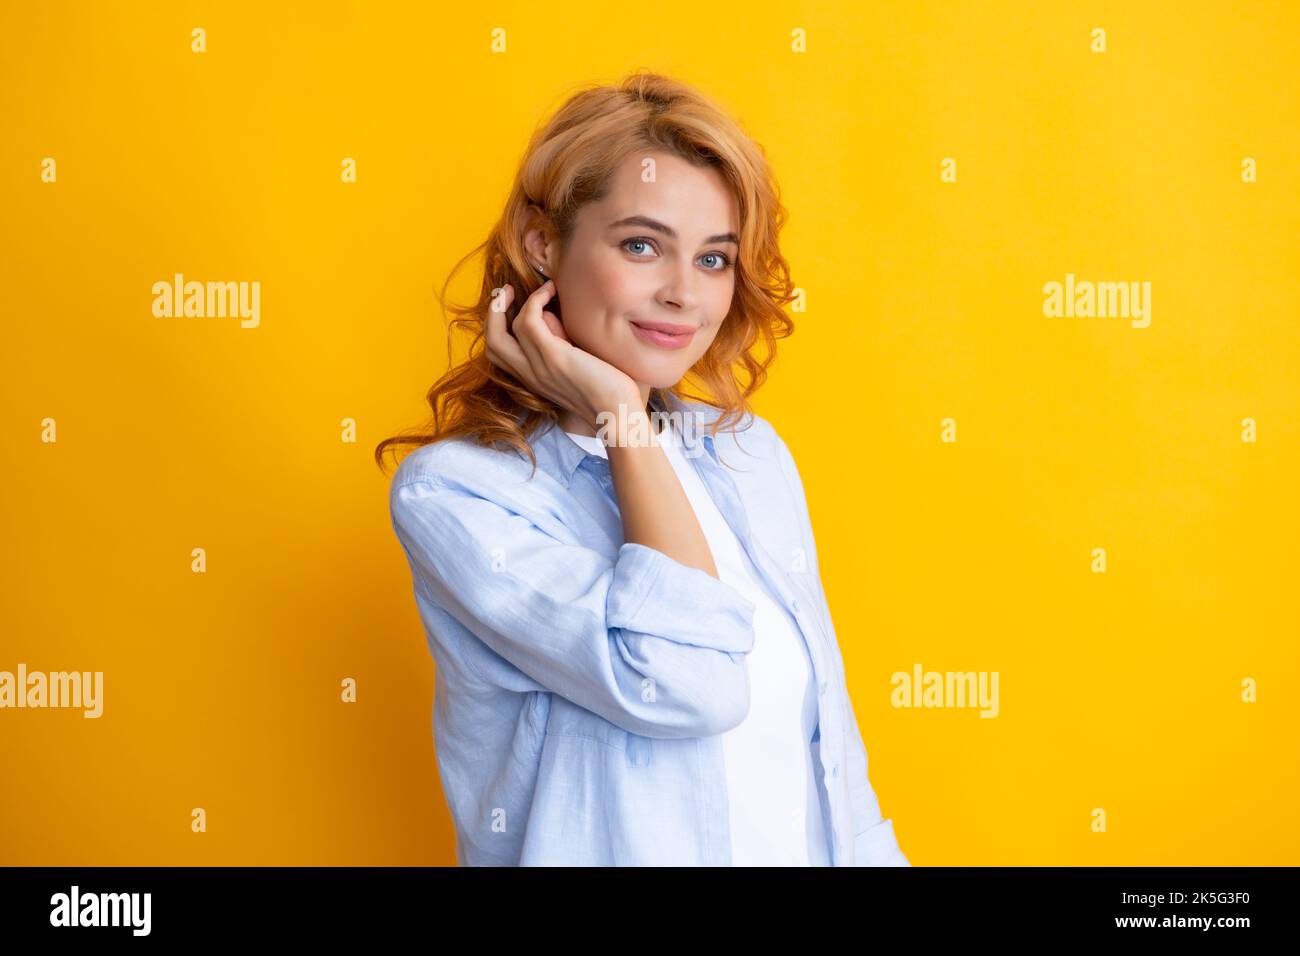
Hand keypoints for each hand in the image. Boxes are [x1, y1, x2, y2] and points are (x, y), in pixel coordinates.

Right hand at [485, 281, 641, 428]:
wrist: (620, 415)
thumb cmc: (610, 395)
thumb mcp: (579, 373)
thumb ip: (565, 353)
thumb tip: (565, 327)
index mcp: (534, 380)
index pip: (499, 354)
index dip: (499, 326)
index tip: (516, 305)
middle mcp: (530, 375)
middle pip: (491, 342)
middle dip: (493, 311)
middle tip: (509, 292)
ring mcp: (539, 367)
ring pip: (501, 331)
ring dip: (518, 301)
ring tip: (545, 288)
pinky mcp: (553, 357)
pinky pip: (528, 320)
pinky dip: (535, 300)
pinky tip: (553, 291)